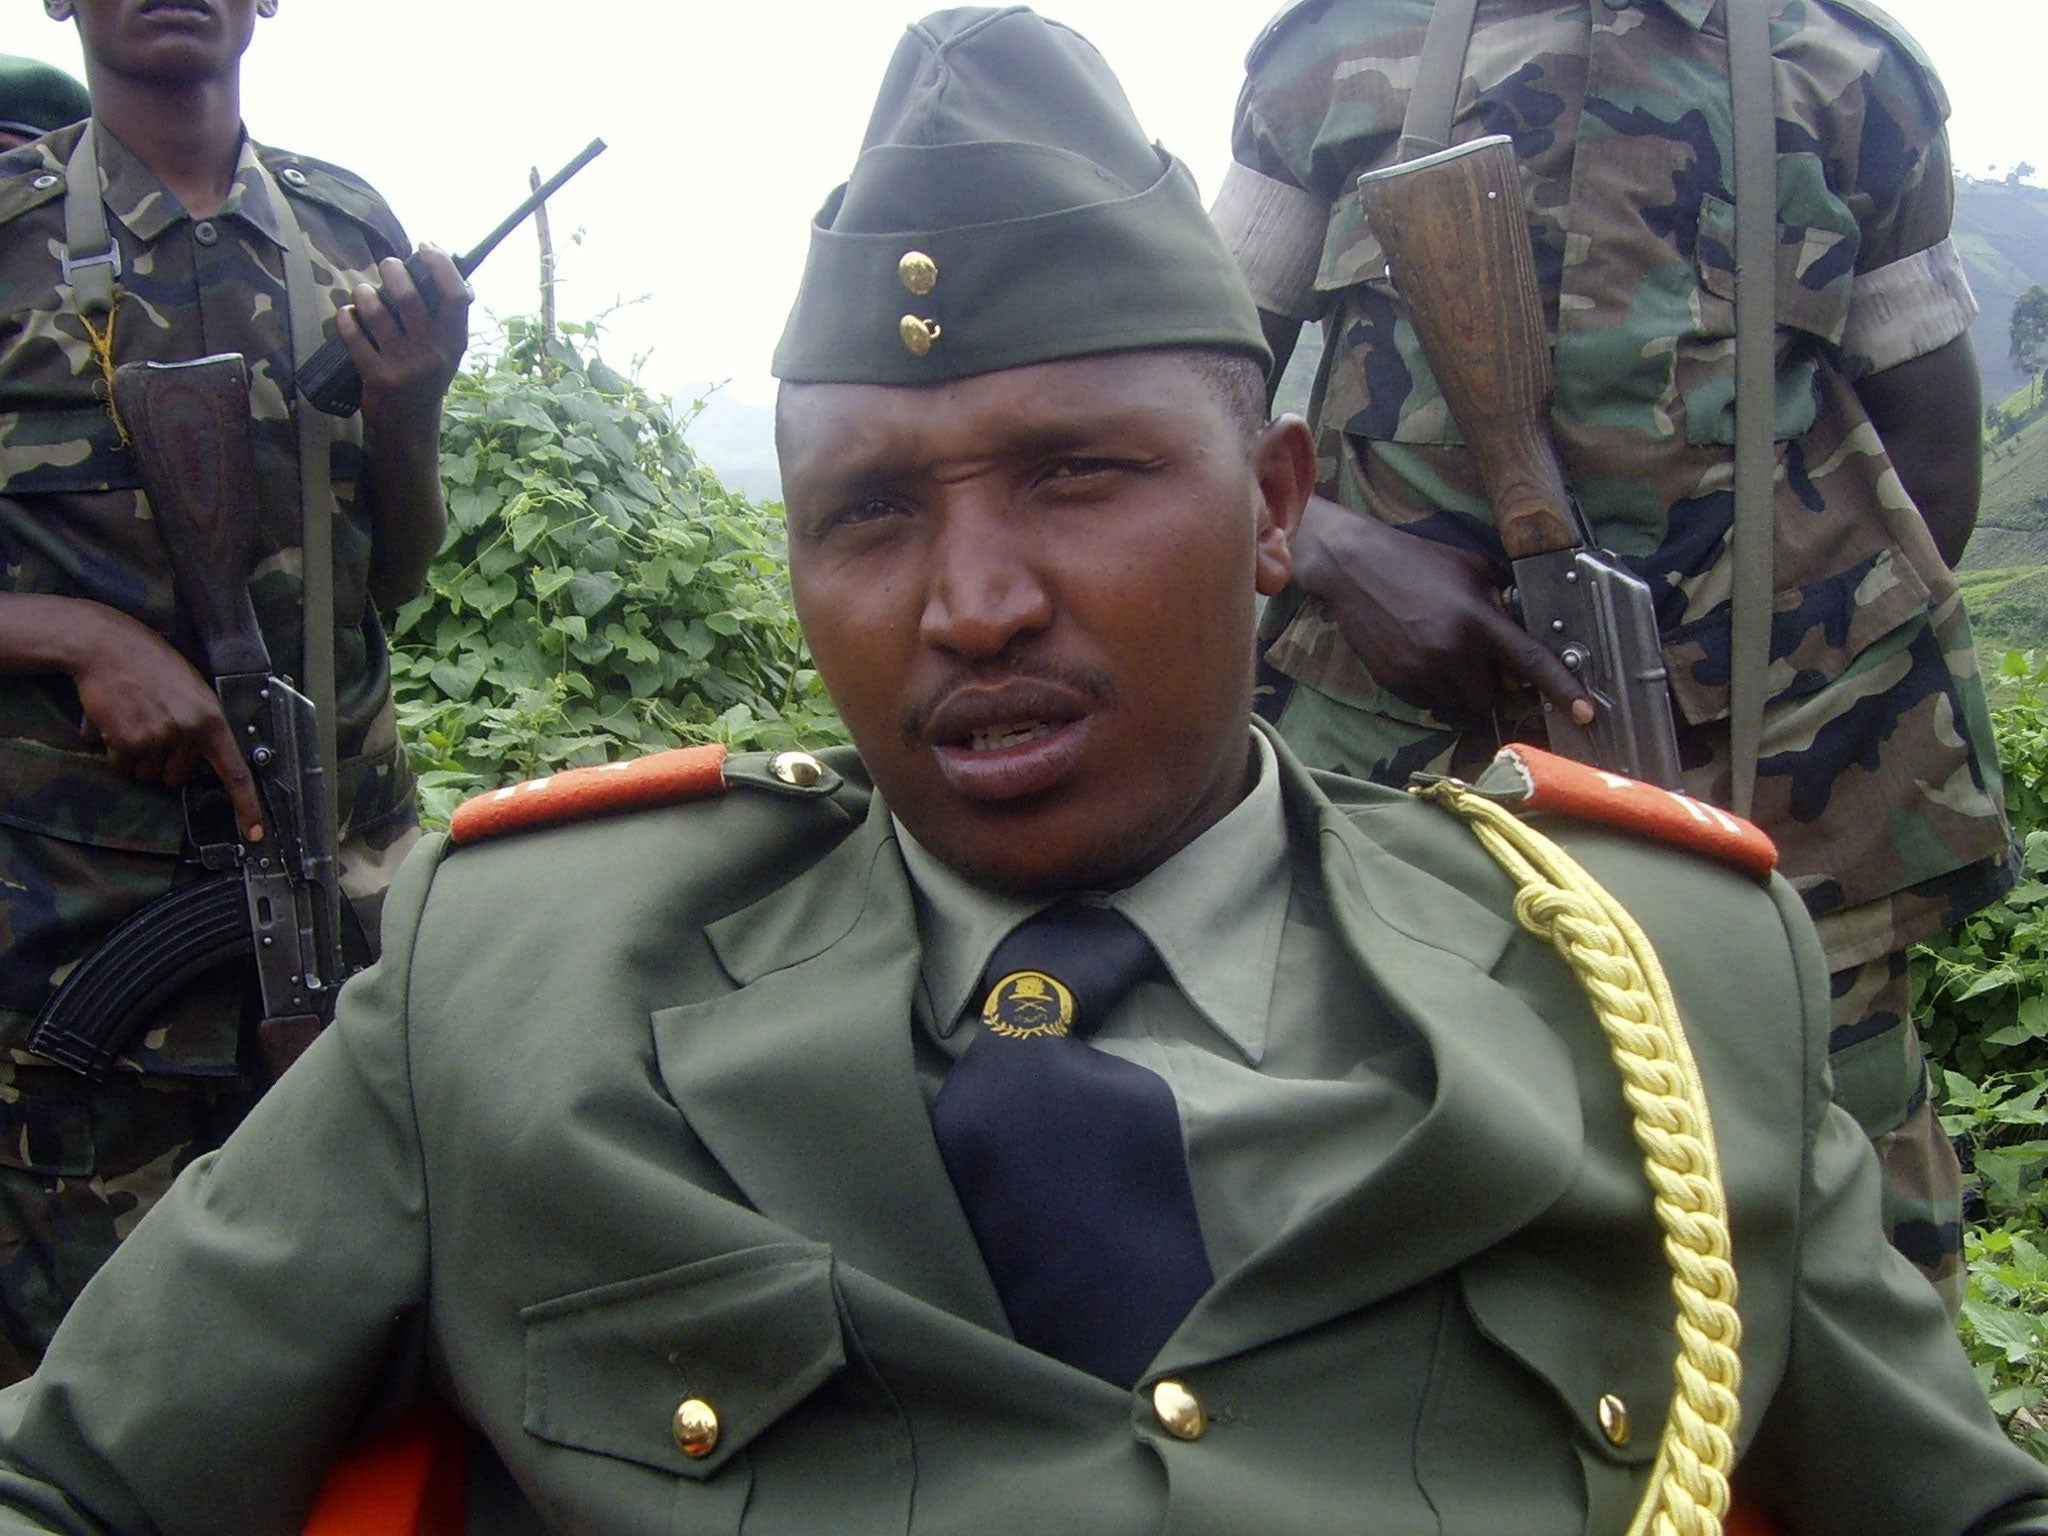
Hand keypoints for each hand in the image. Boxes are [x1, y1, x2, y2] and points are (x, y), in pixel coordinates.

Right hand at [65, 604, 265, 840]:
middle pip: (178, 778)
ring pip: (149, 775)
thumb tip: (203, 765)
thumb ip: (202, 726)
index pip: (236, 772)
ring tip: (137, 720)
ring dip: (139, 758)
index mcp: (212, 719)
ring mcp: (158, 738)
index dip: (247, 806)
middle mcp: (189, 732)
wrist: (108, 646)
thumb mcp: (193, 690)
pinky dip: (117, 751)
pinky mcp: (127, 742)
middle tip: (155, 727)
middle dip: (165, 762)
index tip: (254, 834)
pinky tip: (118, 722)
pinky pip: (123, 766)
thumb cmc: (152, 665)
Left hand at [336, 242, 471, 434]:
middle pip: (410, 296)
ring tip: (362, 291)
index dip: (441, 264)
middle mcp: (433, 353)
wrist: (411, 425)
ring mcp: (405, 366)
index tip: (427, 246)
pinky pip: (354, 336)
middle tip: (387, 264)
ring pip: (377, 313)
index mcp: (454, 342)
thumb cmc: (427, 377)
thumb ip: (446, 316)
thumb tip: (443, 268)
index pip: (455, 295)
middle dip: (393, 270)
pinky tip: (345, 313)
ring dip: (364, 294)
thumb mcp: (447, 350)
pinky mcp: (378, 378)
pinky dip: (345, 318)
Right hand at [1290, 494, 1592, 724]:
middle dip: (1487, 682)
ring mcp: (1421, 669)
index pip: (1530, 660)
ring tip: (1440, 652)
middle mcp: (1452, 650)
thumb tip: (1520, 625)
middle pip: (1490, 696)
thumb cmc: (1416, 561)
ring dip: (1458, 687)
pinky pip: (1428, 702)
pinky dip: (1430, 688)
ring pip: (1458, 704)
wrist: (1354, 567)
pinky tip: (1417, 656)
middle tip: (1472, 656)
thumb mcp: (1470, 568)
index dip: (1562, 689)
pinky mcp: (1396, 680)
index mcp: (1478, 618)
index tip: (1586, 713)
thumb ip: (1499, 599)